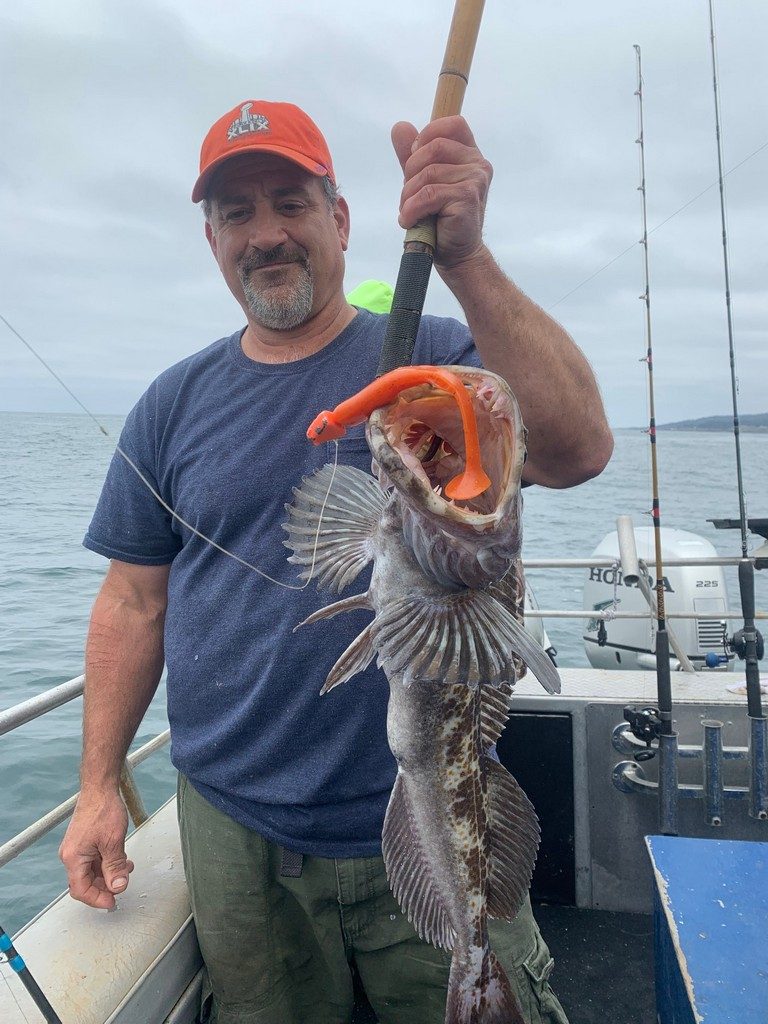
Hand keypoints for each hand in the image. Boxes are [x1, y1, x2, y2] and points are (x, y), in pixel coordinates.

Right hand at [59, 790, 133, 909]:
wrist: (100, 788)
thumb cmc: (103, 809)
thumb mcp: (114, 842)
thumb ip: (115, 867)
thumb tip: (118, 887)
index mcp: (73, 858)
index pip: (81, 890)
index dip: (98, 899)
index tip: (113, 903)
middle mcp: (71, 855)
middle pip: (85, 882)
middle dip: (105, 887)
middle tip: (122, 887)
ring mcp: (76, 849)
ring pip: (91, 872)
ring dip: (108, 874)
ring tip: (126, 870)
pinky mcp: (83, 843)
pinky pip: (93, 861)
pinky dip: (107, 864)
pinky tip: (122, 861)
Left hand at [391, 115, 492, 270]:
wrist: (457, 254)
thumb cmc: (441, 219)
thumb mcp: (424, 182)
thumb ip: (412, 155)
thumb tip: (400, 126)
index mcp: (470, 154)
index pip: (452, 124)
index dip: (428, 135)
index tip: (415, 159)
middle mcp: (478, 163)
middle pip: (433, 147)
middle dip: (410, 172)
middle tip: (408, 197)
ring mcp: (476, 179)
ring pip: (427, 174)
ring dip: (408, 196)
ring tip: (409, 213)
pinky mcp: (468, 197)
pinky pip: (428, 194)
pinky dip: (411, 209)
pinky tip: (410, 221)